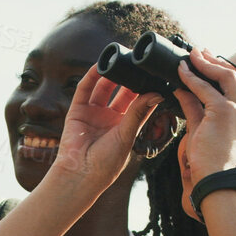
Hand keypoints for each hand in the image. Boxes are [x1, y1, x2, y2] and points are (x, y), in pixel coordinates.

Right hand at [46, 69, 160, 192]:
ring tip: (121, 60)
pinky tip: (100, 66)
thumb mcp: (127, 136)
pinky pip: (85, 90)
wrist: (80, 174)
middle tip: (138, 63)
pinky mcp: (77, 110)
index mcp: (125, 127)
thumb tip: (157, 94)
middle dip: (129, 78)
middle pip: (121, 92)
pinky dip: (91, 77)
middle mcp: (110, 118)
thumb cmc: (105, 164)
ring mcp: (93, 113)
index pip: (138, 103)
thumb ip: (138, 113)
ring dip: (111, 74)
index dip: (145, 89)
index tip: (154, 75)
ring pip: (103, 88)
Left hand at [172, 48, 235, 218]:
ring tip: (191, 56)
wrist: (216, 179)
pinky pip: (205, 87)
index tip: (213, 61)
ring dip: (206, 62)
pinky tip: (182, 71)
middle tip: (200, 52)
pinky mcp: (223, 111)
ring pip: (224, 74)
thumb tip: (181, 89)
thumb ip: (195, 106)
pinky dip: (192, 76)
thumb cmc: (212, 160)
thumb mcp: (205, 127)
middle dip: (218, 60)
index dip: (230, 68)